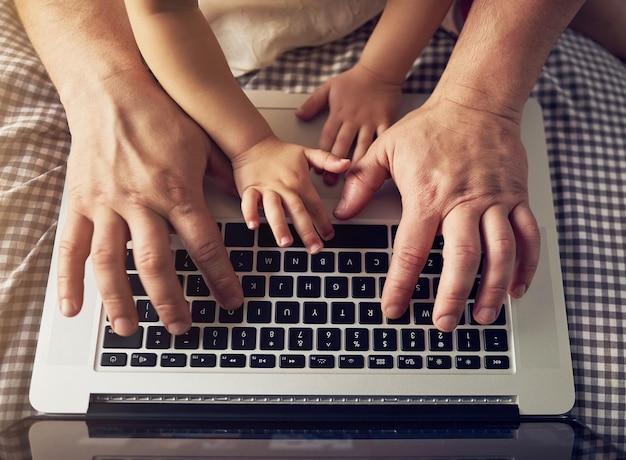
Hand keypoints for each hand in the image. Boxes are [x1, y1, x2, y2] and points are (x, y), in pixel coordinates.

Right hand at [58, 71, 242, 335]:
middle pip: (157, 264)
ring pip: (111, 263)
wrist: (113, 92)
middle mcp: (142, 204)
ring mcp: (106, 205)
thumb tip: (244, 199)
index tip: (230, 301)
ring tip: (130, 329)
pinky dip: (68, 280)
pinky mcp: (79, 202)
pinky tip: (73, 308)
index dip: (220, 278)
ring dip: (121, 301)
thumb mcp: (202, 145)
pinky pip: (70, 246)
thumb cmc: (161, 116)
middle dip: (171, 302)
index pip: (205, 246)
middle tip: (181, 327)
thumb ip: (220, 179)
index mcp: (177, 192)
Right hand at [231, 135, 349, 252]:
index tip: (329, 236)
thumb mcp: (307, 153)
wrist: (253, 143)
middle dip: (306, 231)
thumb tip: (347, 163)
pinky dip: (250, 213)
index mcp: (299, 182)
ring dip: (279, 226)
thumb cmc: (280, 153)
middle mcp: (284, 188)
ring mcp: (266, 189)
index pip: (315, 205)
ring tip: (285, 242)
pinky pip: (249, 202)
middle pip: (297, 211)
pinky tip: (253, 226)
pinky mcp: (249, 189)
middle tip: (314, 248)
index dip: (323, 222)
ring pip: (274, 209)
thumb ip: (327, 160)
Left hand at [295, 63, 401, 183]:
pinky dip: (381, 152)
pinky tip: (379, 166)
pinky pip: (383, 139)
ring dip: (356, 164)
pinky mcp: (385, 121)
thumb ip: (313, 103)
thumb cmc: (353, 80)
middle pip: (342, 146)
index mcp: (338, 113)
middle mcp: (353, 119)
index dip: (321, 155)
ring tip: (352, 181)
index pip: (327, 138)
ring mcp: (370, 121)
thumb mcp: (328, 88)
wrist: (379, 70)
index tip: (318, 170)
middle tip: (331, 182)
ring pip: (362, 146)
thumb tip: (298, 115)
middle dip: (335, 165)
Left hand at [333, 90, 540, 331]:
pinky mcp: (516, 197)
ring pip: (500, 252)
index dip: (400, 284)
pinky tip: (516, 287)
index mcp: (427, 196)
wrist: (476, 101)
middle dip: (452, 296)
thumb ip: (362, 182)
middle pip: (461, 258)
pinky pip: (528, 235)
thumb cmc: (431, 125)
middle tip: (443, 323)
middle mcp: (463, 202)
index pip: (410, 250)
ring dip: (492, 288)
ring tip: (483, 316)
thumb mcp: (387, 148)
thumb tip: (343, 212)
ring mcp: (494, 200)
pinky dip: (526, 265)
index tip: (394, 309)